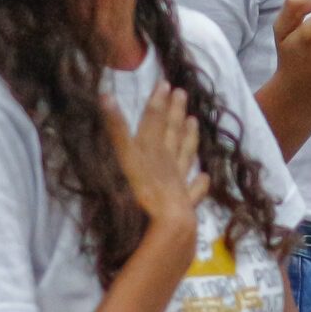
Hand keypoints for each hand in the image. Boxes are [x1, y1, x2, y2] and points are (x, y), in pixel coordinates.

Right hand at [100, 82, 206, 267]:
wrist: (168, 228)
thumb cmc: (141, 196)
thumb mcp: (123, 159)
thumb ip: (116, 130)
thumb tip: (105, 96)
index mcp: (151, 151)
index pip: (153, 121)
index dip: (158, 102)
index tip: (164, 83)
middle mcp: (167, 163)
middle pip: (172, 133)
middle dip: (175, 112)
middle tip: (182, 93)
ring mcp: (178, 183)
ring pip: (186, 155)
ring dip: (189, 137)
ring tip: (195, 121)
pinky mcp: (184, 205)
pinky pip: (194, 190)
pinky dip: (200, 182)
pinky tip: (205, 176)